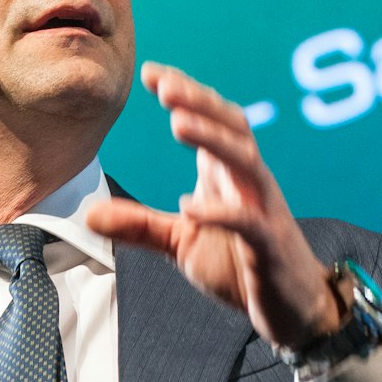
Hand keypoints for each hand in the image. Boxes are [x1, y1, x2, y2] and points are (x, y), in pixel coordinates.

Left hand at [86, 62, 340, 350]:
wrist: (292, 309)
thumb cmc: (239, 266)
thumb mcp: (181, 243)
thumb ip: (139, 225)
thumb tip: (88, 214)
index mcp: (228, 174)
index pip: (213, 119)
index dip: (187, 93)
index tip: (150, 72)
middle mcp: (249, 182)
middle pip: (233, 126)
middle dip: (200, 102)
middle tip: (163, 85)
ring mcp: (263, 210)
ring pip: (245, 161)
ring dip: (213, 139)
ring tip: (176, 124)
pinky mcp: (269, 246)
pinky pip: (248, 221)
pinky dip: (221, 212)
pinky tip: (189, 206)